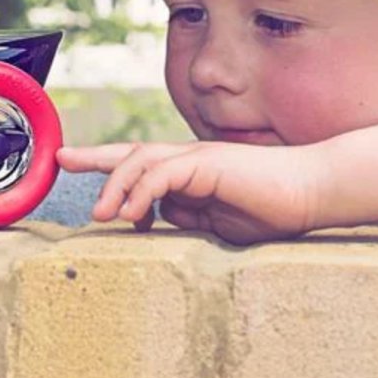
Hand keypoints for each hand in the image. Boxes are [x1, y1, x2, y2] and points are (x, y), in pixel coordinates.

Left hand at [56, 141, 326, 244]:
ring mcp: (199, 157)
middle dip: (95, 157)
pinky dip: (144, 190)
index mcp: (188, 172)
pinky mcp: (210, 163)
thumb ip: (185, 216)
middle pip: (131, 153)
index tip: (70, 161)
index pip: (139, 163)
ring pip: (143, 160)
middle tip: (63, 161)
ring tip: (102, 214)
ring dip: (117, 185)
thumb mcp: (217, 223)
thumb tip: (153, 216)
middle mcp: (188, 158)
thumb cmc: (272, 209)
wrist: (313, 192)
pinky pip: (166, 174)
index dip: (104, 161)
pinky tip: (133, 213)